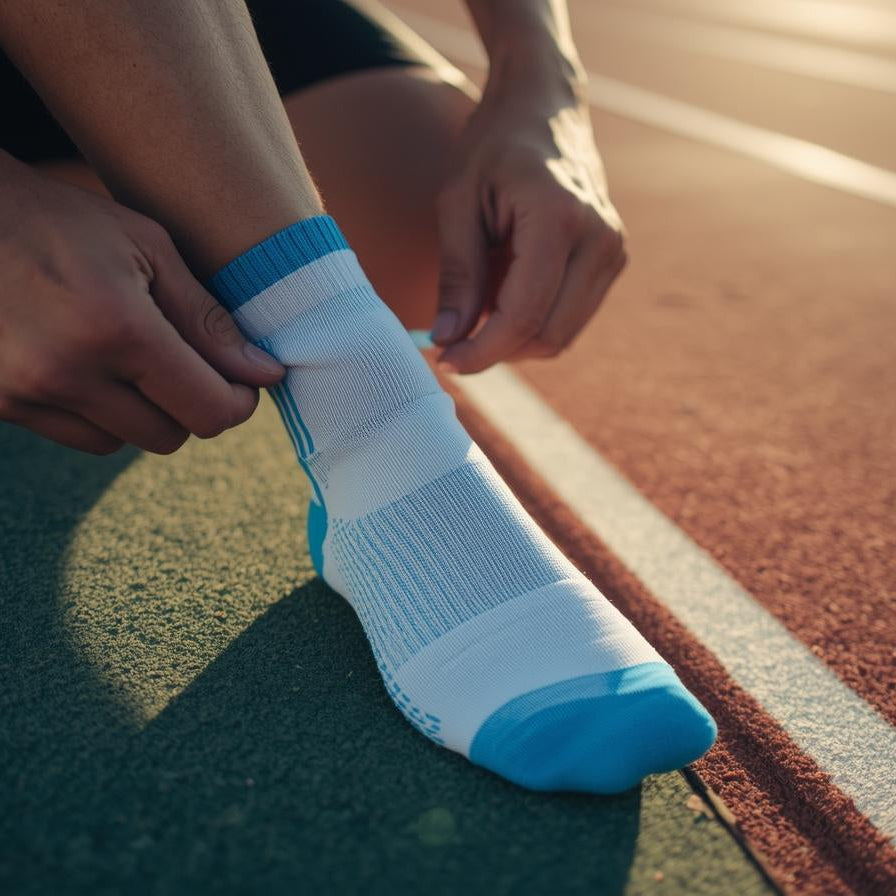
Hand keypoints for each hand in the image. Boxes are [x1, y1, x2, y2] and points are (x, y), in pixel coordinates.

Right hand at [0, 154, 283, 454]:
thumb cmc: (62, 220)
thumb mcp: (149, 249)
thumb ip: (209, 320)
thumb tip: (267, 374)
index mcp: (118, 329)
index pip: (209, 411)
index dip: (238, 402)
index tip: (241, 380)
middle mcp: (68, 372)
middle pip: (170, 436)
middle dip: (192, 405)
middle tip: (189, 363)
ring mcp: (26, 393)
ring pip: (124, 442)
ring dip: (145, 411)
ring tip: (130, 356)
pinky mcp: (0, 403)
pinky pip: (80, 435)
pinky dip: (100, 413)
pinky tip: (90, 365)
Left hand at [433, 79, 625, 373]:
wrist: (544, 107)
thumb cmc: (492, 146)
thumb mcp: (457, 202)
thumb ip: (457, 275)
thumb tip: (448, 339)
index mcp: (558, 218)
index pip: (524, 314)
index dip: (483, 350)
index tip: (446, 361)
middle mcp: (599, 239)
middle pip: (549, 335)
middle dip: (498, 351)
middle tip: (454, 342)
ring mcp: (613, 250)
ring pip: (563, 334)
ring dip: (515, 339)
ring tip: (478, 304)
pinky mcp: (612, 259)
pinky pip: (570, 316)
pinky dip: (533, 322)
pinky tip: (503, 294)